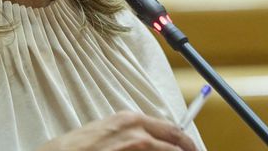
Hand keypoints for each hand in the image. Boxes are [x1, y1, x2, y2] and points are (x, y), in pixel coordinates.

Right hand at [37, 111, 197, 150]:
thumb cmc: (75, 148)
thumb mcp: (106, 132)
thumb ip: (131, 133)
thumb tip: (152, 141)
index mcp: (131, 119)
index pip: (172, 129)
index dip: (186, 142)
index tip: (192, 149)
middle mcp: (137, 132)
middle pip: (177, 143)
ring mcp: (134, 148)